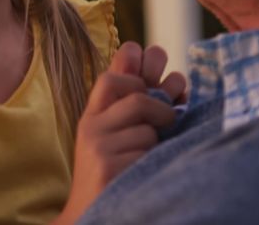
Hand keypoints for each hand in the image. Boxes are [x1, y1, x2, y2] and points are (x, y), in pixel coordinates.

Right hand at [55, 42, 179, 223]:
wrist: (90, 217)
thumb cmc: (113, 174)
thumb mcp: (115, 133)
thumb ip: (130, 96)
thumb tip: (147, 50)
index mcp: (93, 117)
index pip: (110, 78)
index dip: (137, 76)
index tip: (153, 90)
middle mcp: (90, 128)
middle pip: (137, 97)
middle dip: (161, 109)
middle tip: (168, 123)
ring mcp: (98, 148)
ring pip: (148, 130)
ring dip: (157, 145)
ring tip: (147, 161)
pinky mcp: (108, 168)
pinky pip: (147, 153)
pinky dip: (154, 164)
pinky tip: (142, 175)